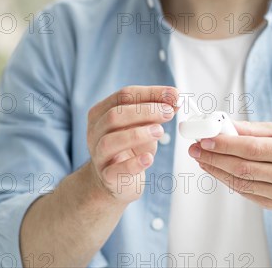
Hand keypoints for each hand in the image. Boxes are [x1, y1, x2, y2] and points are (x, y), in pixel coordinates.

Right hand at [86, 86, 177, 203]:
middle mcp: (95, 131)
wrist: (114, 179)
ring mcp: (98, 155)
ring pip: (110, 141)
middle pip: (115, 115)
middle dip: (145, 111)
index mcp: (102, 112)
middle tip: (169, 112)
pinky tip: (149, 159)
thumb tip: (176, 99)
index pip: (124, 95)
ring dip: (137, 134)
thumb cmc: (130, 148)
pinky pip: (116, 170)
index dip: (150, 93)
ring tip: (160, 131)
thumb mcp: (143, 126)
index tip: (174, 94)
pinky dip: (133, 164)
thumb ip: (157, 112)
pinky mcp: (106, 176)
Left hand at [189, 121, 271, 210]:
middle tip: (196, 148)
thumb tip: (224, 125)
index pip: (253, 149)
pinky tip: (216, 168)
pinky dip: (226, 179)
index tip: (206, 139)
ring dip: (216, 170)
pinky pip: (244, 192)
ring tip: (201, 158)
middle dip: (214, 157)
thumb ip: (253, 130)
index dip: (226, 145)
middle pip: (243, 168)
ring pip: (240, 183)